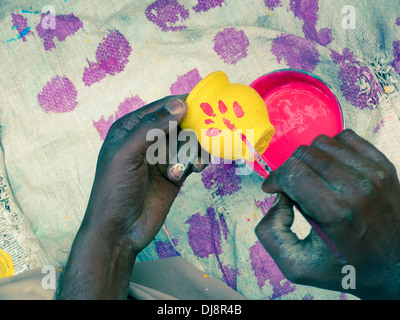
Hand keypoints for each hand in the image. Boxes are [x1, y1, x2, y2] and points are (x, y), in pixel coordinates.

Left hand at [57, 95, 205, 298]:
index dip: (182, 104)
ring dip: (196, 148)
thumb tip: (179, 105)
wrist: (119, 231)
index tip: (205, 103)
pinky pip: (191, 160)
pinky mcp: (174, 174)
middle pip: (179, 124)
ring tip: (198, 160)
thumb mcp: (127, 154)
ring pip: (188, 142)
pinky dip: (196, 162)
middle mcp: (148, 140)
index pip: (161, 108)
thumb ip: (151, 128)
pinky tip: (196, 169)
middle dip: (194, 127)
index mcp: (131, 129)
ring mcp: (161, 158)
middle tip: (211, 131)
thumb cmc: (115, 189)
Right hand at [255, 129, 399, 299]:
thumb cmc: (345, 266)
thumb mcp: (296, 266)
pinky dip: (332, 149)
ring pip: (323, 142)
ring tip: (313, 179)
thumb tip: (278, 198)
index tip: (274, 189)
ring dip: (310, 158)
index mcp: (336, 212)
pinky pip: (346, 138)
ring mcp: (374, 174)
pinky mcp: (384, 167)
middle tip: (293, 188)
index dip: (275, 178)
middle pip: (305, 154)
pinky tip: (331, 169)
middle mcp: (357, 188)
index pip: (292, 172)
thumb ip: (270, 233)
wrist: (392, 267)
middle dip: (290, 169)